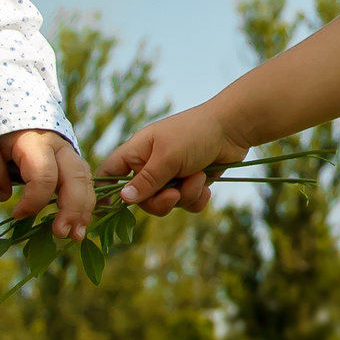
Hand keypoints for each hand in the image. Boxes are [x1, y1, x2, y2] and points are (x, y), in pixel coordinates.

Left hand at [0, 129, 94, 239]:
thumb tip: (4, 196)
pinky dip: (85, 203)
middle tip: (62, 234)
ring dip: (84, 210)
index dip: (33, 201)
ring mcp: (69, 153)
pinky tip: (80, 222)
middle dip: (72, 209)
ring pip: (85, 181)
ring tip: (77, 235)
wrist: (11, 106)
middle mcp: (59, 147)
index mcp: (36, 143)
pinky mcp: (71, 161)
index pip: (44, 177)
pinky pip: (85, 182)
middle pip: (75, 179)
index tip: (16, 214)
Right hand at [99, 103, 248, 216]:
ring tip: (198, 177)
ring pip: (167, 203)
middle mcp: (151, 165)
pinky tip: (207, 188)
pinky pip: (186, 203)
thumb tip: (123, 199)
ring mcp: (172, 175)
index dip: (106, 191)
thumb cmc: (195, 133)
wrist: (233, 128)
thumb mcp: (167, 157)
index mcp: (138, 152)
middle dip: (160, 200)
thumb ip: (146, 180)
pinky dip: (197, 198)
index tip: (107, 210)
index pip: (110, 173)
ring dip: (185, 195)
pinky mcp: (191, 183)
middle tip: (175, 192)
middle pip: (141, 198)